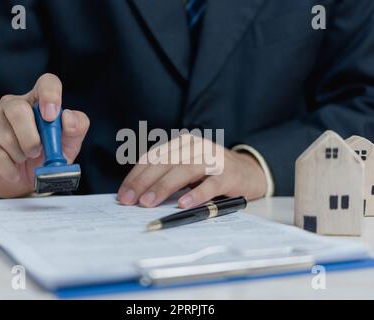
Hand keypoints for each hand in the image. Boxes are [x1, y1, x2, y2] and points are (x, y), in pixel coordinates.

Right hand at [0, 73, 89, 197]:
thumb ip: (76, 129)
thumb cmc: (47, 157)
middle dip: (30, 138)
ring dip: (20, 155)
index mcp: (39, 101)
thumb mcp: (69, 145)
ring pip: (5, 135)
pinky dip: (9, 168)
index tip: (51, 117)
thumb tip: (68, 117)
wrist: (24, 182)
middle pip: (18, 109)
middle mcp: (14, 104)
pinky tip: (14, 170)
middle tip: (37, 152)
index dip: (50, 95)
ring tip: (25, 159)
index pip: (47, 83)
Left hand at [117, 134, 266, 207]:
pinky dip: (196, 194)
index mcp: (182, 144)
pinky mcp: (229, 175)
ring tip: (149, 202)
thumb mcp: (187, 168)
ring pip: (184, 171)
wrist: (249, 171)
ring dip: (164, 186)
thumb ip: (166, 175)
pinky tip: (183, 203)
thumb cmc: (211, 172)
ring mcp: (213, 159)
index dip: (136, 175)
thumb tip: (138, 194)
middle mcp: (196, 147)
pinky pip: (210, 185)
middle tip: (130, 200)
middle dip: (144, 182)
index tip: (124, 194)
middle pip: (165, 163)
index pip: (153, 157)